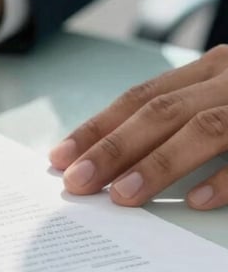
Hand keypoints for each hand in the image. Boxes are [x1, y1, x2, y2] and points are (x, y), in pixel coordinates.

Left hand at [50, 44, 227, 209]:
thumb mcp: (221, 97)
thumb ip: (179, 119)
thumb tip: (113, 160)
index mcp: (207, 71)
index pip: (141, 97)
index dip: (98, 127)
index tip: (61, 157)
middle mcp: (227, 80)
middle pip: (162, 111)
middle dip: (114, 147)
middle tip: (78, 181)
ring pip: (203, 129)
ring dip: (158, 164)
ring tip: (123, 196)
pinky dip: (222, 179)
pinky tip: (195, 200)